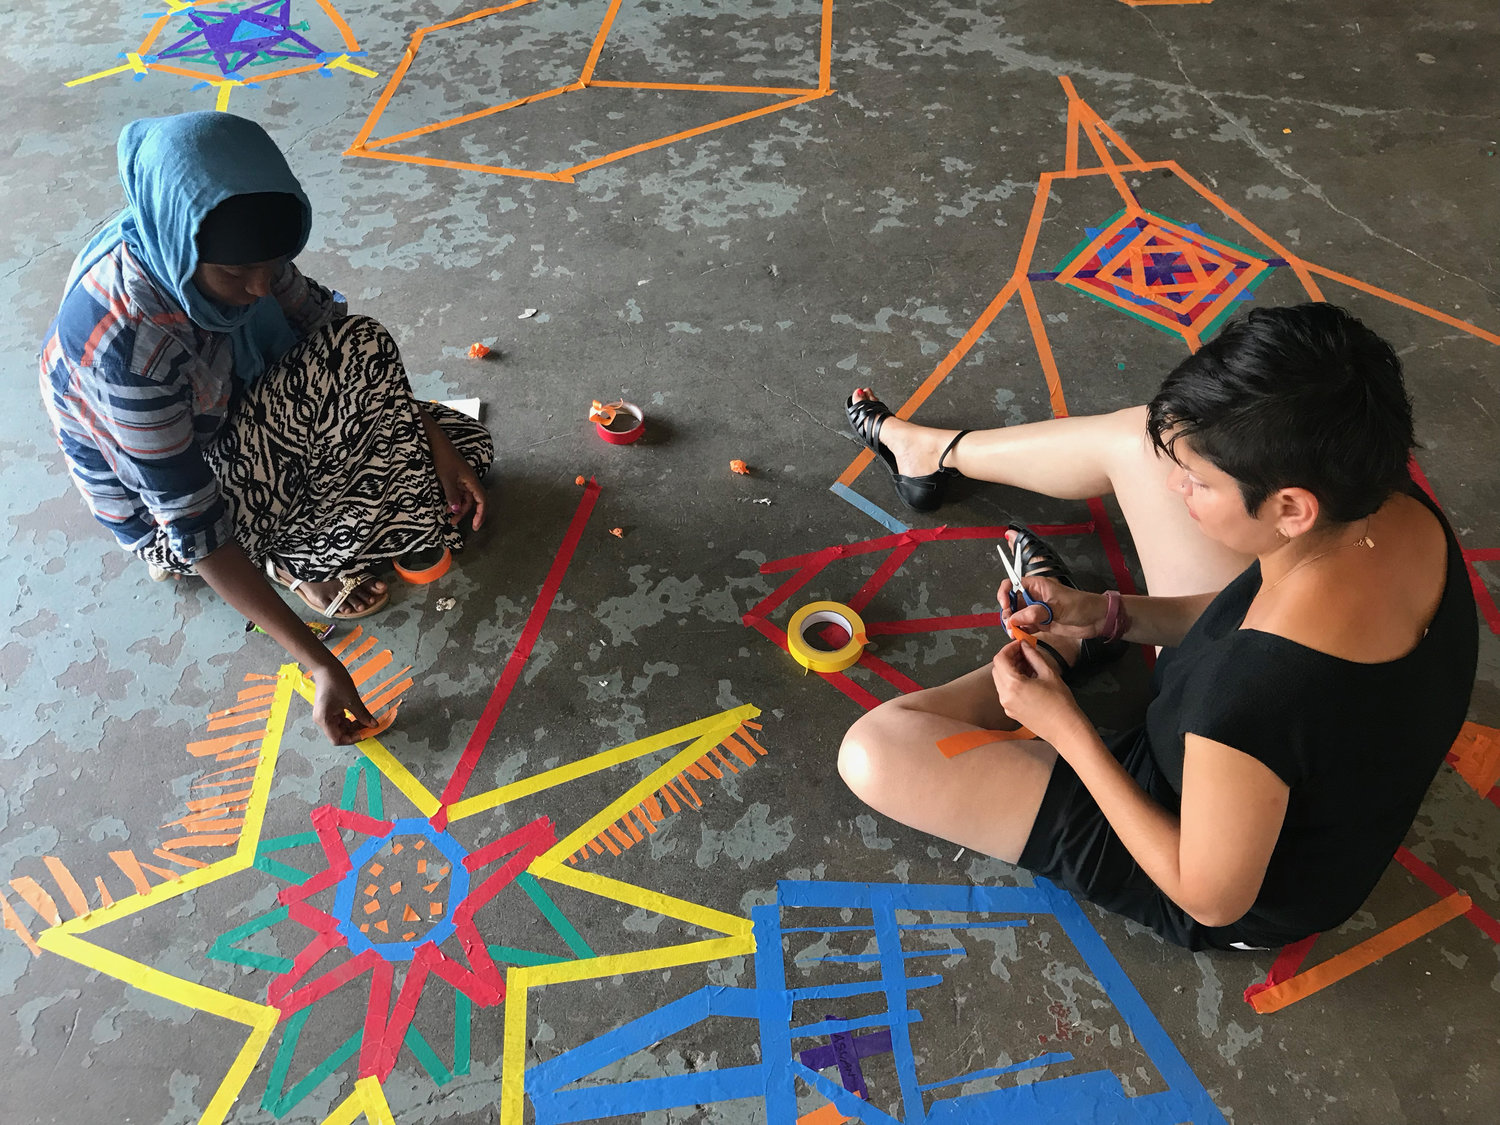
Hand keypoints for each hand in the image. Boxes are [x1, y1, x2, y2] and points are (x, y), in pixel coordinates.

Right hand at [307, 661, 376, 745]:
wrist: (325, 667)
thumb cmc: (336, 681)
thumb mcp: (352, 700)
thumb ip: (363, 715)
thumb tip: (373, 725)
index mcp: (324, 720)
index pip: (337, 740)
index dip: (352, 739)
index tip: (365, 733)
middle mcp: (322, 720)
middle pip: (338, 734)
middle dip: (354, 732)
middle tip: (368, 727)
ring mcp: (324, 715)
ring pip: (340, 728)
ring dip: (352, 726)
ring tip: (365, 720)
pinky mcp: (328, 710)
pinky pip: (339, 720)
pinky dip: (349, 720)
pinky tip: (359, 715)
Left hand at [422, 409, 486, 529]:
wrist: (434, 440)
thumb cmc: (442, 456)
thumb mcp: (446, 477)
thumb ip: (452, 494)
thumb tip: (455, 511)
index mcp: (471, 480)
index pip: (482, 500)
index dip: (481, 514)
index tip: (475, 527)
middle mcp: (469, 480)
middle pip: (472, 501)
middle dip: (464, 513)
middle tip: (452, 523)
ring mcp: (461, 478)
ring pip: (463, 497)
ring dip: (456, 507)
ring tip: (446, 515)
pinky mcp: (454, 476)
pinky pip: (456, 492)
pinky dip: (452, 499)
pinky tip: (444, 504)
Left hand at [990, 640, 1085, 745]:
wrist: (1065, 729)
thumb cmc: (1061, 703)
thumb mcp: (1049, 673)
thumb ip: (1033, 656)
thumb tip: (1025, 645)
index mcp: (1013, 685)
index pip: (1000, 659)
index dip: (1009, 648)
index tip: (1020, 644)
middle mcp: (1005, 696)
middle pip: (998, 669)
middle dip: (1009, 658)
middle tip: (1025, 653)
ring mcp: (1006, 705)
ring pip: (1000, 680)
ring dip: (1011, 669)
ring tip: (1029, 666)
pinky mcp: (1011, 712)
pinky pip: (1006, 691)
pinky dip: (1013, 682)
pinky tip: (1029, 679)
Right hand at [998, 577, 1107, 639]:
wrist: (1096, 620)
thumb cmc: (1081, 605)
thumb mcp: (1058, 607)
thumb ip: (1036, 612)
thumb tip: (1016, 618)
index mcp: (1036, 586)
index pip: (1012, 584)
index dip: (1005, 594)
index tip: (1005, 605)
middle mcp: (1033, 598)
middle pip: (1011, 603)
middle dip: (1008, 614)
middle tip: (1011, 624)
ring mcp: (1036, 611)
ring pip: (1016, 616)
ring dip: (1013, 625)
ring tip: (1015, 633)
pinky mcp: (1040, 624)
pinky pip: (1025, 627)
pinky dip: (1020, 632)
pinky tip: (1021, 636)